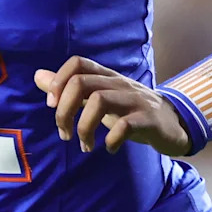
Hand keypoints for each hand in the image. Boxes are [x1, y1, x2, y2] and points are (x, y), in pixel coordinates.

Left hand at [33, 56, 190, 155]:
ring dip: (84, 128)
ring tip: (84, 146)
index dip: (58, 80)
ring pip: (100, 101)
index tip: (52, 105)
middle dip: (65, 110)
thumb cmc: (129, 110)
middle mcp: (118, 84)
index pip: (77, 63)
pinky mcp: (148, 120)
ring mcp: (134, 100)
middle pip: (82, 82)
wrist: (173, 124)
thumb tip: (38, 77)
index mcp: (105, 77)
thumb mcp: (98, 96)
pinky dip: (111, 140)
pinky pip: (125, 125)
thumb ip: (69, 88)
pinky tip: (108, 149)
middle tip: (64, 134)